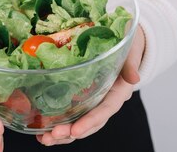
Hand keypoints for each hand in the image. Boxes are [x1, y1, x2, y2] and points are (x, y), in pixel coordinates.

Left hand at [36, 25, 145, 145]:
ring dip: (62, 133)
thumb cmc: (128, 44)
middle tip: (51, 136)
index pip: (105, 110)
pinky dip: (57, 123)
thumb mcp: (130, 50)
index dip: (90, 121)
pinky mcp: (83, 96)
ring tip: (44, 139)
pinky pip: (71, 113)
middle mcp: (105, 100)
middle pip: (90, 123)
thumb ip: (131, 65)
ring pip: (79, 122)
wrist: (126, 37)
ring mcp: (93, 100)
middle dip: (71, 132)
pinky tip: (41, 130)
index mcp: (118, 92)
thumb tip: (135, 78)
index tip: (76, 131)